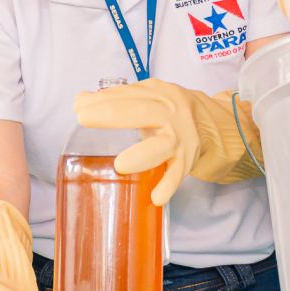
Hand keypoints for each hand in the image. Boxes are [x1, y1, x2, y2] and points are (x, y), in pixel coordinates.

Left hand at [73, 79, 261, 205]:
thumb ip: (115, 99)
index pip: (128, 93)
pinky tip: (156, 197)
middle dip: (112, 113)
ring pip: (163, 145)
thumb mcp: (146, 98)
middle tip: (84, 117)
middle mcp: (171, 112)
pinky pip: (178, 175)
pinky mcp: (187, 161)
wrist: (211, 123)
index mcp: (157, 93)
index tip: (78, 105)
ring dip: (142, 155)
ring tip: (120, 166)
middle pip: (143, 111)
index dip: (103, 98)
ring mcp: (180, 138)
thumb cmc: (167, 112)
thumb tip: (80, 100)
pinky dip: (168, 186)